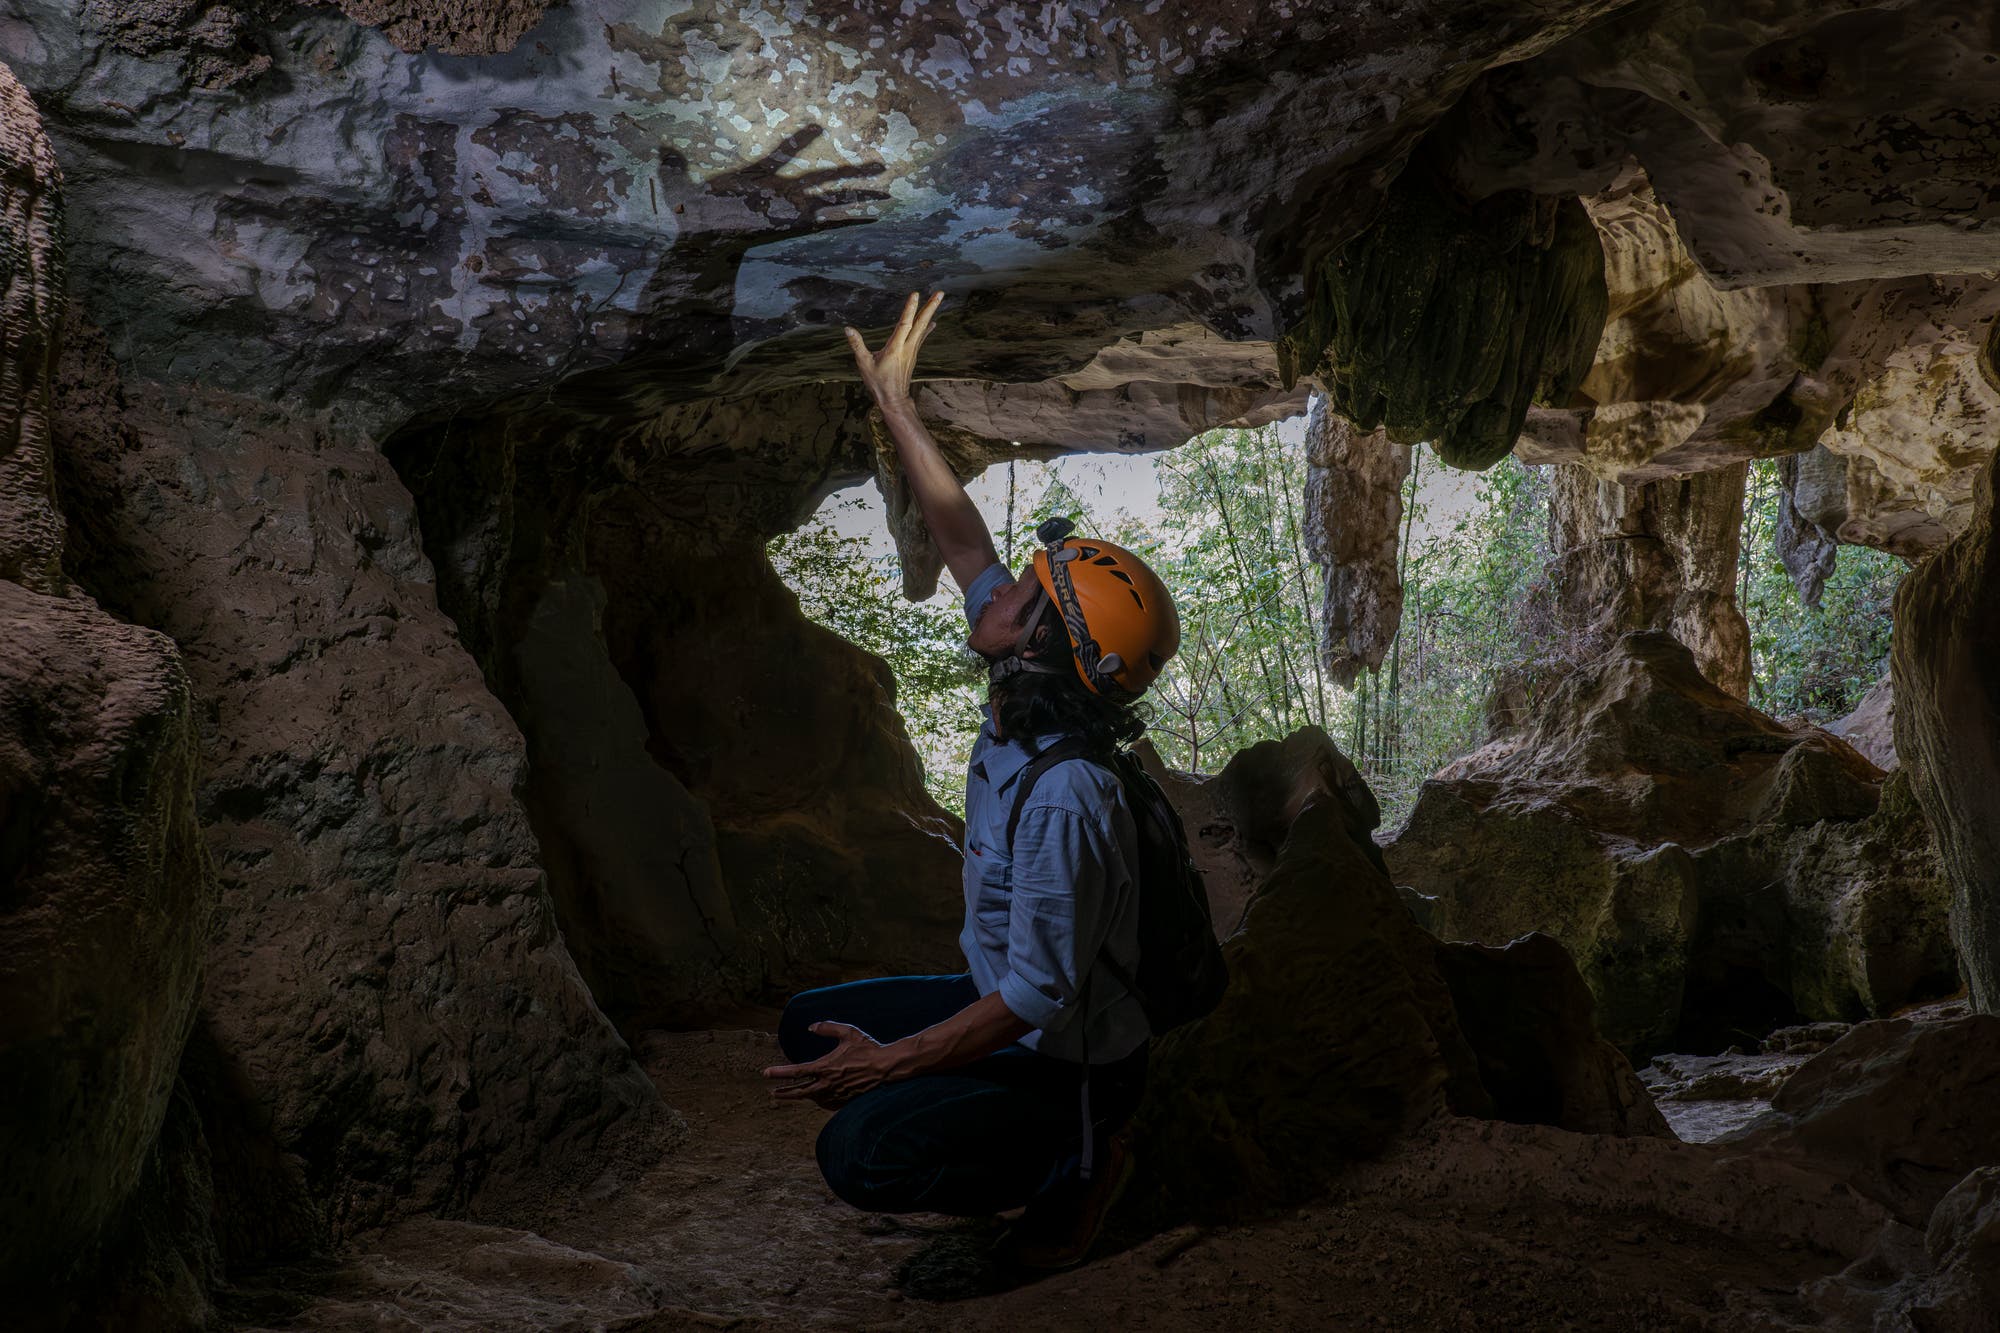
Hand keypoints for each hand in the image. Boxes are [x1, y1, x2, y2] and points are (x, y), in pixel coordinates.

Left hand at [763, 1022, 900, 1106]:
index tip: (766, 1073)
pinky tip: (814, 1097)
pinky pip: (826, 1103)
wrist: (886, 1068)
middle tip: (772, 1093)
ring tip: (791, 1094)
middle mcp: (828, 1083)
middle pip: (799, 1092)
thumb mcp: (848, 1032)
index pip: (796, 1072)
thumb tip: (811, 1027)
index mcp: (826, 1067)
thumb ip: (827, 1028)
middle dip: (784, 1093)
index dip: (779, 1073)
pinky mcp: (844, 1101)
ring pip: (812, 1098)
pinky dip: (818, 1100)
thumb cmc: (868, 1047)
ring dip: (800, 1096)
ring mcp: (836, 1094)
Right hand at [844, 291, 942, 409]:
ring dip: (930, 312)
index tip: (915, 294)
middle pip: (920, 323)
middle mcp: (907, 347)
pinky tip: (933, 321)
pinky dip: (927, 327)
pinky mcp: (913, 354)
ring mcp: (912, 350)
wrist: (893, 399)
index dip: (910, 309)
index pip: (904, 324)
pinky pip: (921, 336)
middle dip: (930, 307)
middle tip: (940, 293)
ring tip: (938, 298)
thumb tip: (847, 329)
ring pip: (923, 328)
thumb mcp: (864, 363)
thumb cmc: (878, 382)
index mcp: (895, 348)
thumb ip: (857, 345)